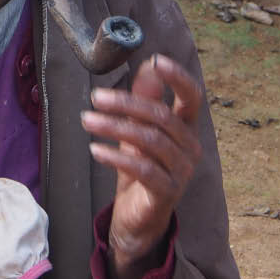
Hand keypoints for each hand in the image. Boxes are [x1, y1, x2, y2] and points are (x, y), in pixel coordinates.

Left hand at [79, 54, 202, 278]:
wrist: (138, 218)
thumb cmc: (139, 168)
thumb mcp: (138, 130)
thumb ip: (145, 100)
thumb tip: (148, 65)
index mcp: (187, 128)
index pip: (192, 97)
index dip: (178, 77)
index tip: (156, 60)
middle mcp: (190, 148)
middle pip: (162, 116)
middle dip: (126, 103)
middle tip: (95, 97)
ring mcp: (182, 172)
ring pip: (150, 141)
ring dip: (115, 127)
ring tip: (87, 120)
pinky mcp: (167, 192)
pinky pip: (143, 169)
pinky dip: (117, 156)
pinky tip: (95, 149)